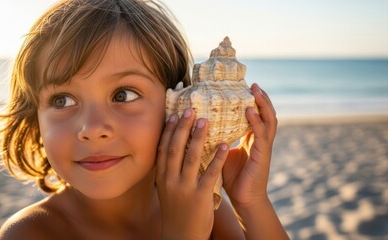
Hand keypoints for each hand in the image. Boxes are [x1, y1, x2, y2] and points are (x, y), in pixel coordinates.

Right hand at [156, 108, 228, 239]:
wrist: (181, 236)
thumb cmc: (176, 210)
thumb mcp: (166, 189)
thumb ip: (168, 171)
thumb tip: (171, 150)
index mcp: (162, 177)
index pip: (163, 149)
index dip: (168, 131)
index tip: (174, 114)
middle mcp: (170, 180)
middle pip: (175, 148)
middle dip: (182, 128)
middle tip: (190, 109)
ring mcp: (185, 188)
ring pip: (191, 157)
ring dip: (198, 137)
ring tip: (206, 120)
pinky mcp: (200, 196)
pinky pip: (210, 173)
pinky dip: (218, 158)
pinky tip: (225, 145)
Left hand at [222, 83, 276, 206]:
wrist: (242, 199)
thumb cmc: (231, 176)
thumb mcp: (222, 153)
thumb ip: (216, 139)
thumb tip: (198, 125)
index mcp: (251, 138)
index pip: (255, 115)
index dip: (252, 101)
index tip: (244, 86)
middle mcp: (259, 139)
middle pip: (265, 113)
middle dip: (261, 98)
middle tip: (253, 83)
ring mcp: (264, 146)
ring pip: (269, 120)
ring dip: (263, 104)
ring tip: (255, 90)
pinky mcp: (263, 154)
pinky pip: (262, 134)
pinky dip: (256, 121)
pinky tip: (249, 111)